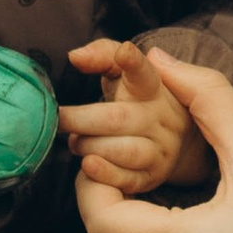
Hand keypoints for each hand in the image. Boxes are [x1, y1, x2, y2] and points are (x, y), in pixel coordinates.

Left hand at [62, 37, 206, 196]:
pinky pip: (127, 179)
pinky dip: (104, 174)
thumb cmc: (136, 98)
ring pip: (122, 151)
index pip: (144, 72)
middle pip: (119, 118)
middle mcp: (161, 118)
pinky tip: (88, 166)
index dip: (133, 63)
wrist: (175, 138)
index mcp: (153, 87)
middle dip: (81, 120)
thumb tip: (75, 56)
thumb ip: (102, 55)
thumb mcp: (124, 71)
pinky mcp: (153, 176)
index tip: (125, 53)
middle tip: (58, 119)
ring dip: (90, 146)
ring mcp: (160, 149)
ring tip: (75, 142)